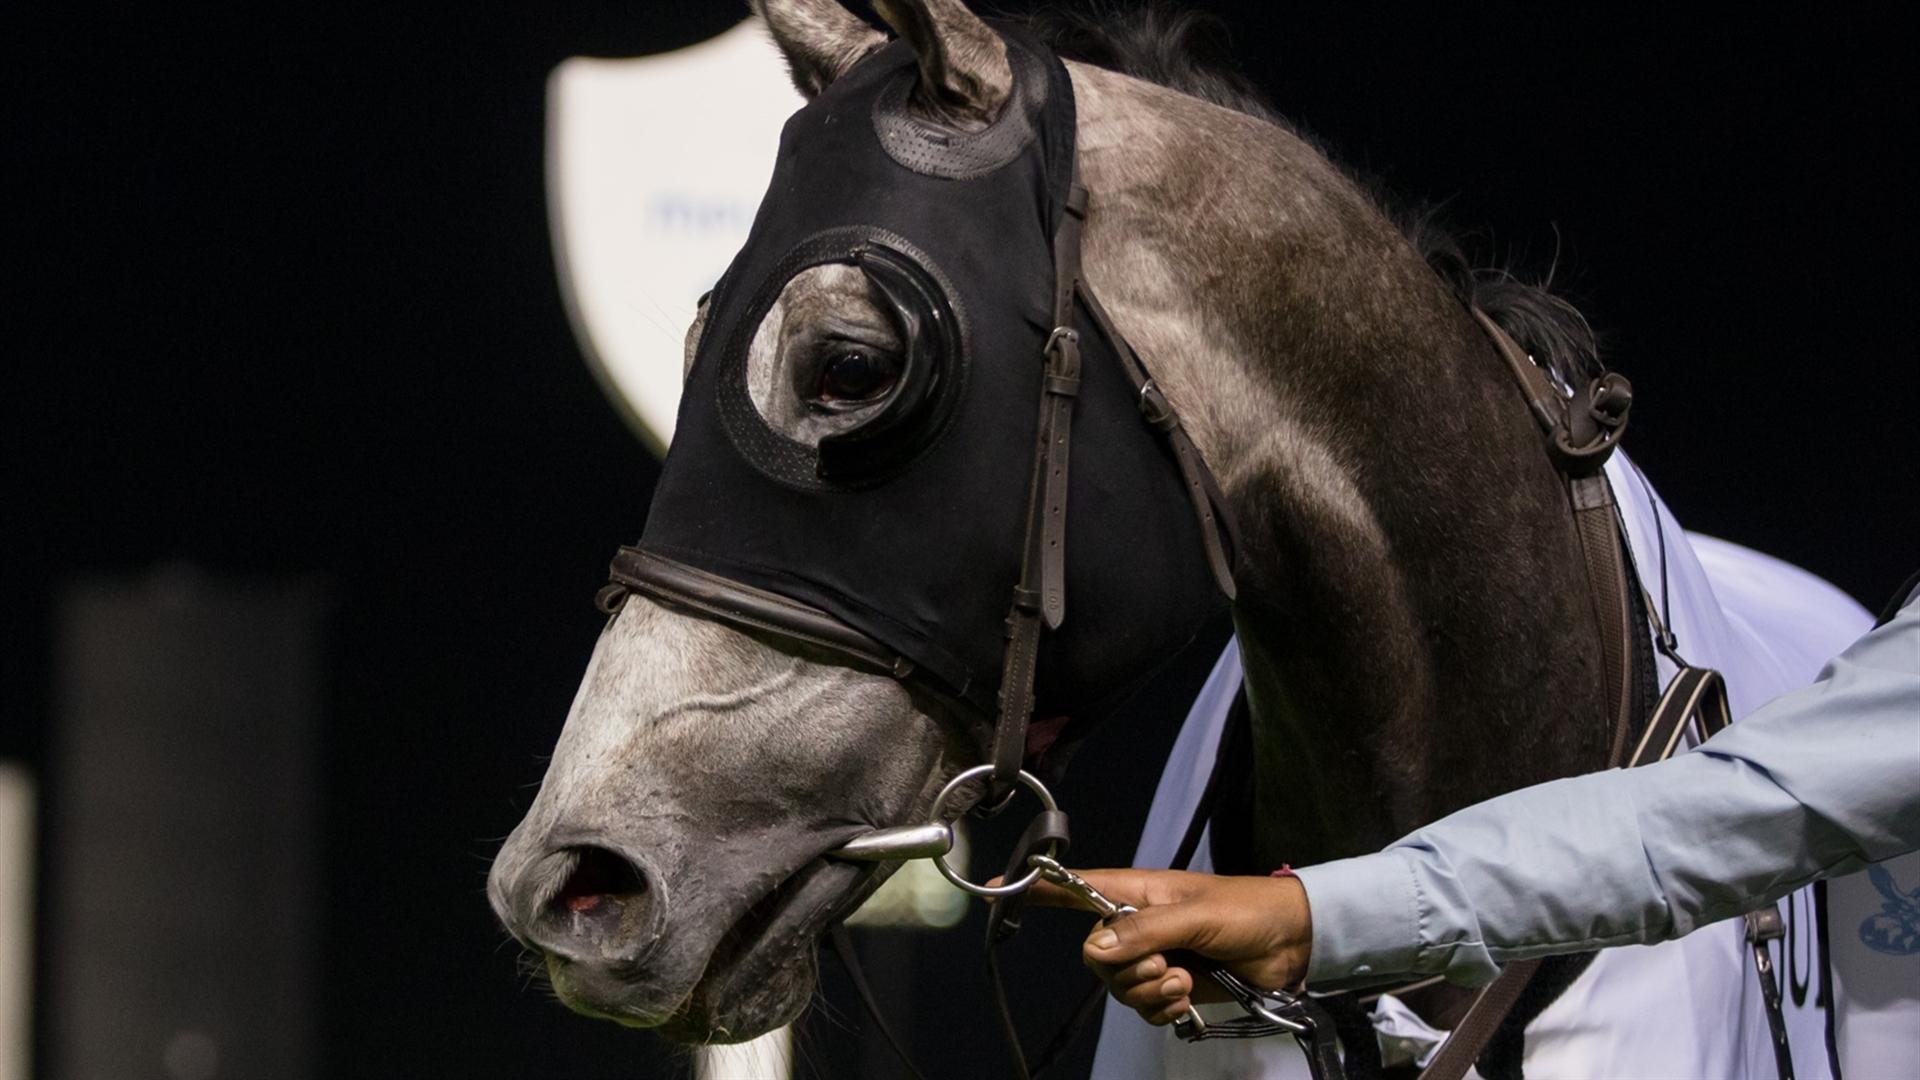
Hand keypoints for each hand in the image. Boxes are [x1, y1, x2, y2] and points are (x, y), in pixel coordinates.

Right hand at [1022, 868, 1311, 1025]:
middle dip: (1124, 970)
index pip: (1077, 887)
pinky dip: (1161, 1009)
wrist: (1292, 944)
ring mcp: (1154, 956)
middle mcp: (1138, 924)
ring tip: (1183, 981)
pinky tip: (1185, 999)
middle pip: (1095, 955)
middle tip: (1164, 967)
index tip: (999, 889)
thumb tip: (1096, 949)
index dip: (1040, 888)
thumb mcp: (1194, 914)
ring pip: (1118, 986)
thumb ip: (1144, 931)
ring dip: (1148, 992)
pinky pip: (1143, 1007)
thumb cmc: (1246, 910)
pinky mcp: (1171, 985)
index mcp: (1137, 891)